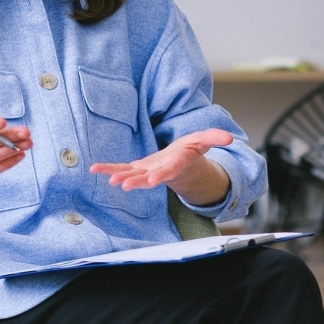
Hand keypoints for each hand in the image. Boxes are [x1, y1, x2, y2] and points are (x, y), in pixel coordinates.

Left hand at [89, 129, 232, 206]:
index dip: (163, 175)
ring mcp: (147, 172)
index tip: (154, 180)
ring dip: (120, 177)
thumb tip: (229, 138)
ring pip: (132, 176)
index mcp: (176, 164)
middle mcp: (160, 171)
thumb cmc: (191, 152)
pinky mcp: (137, 169)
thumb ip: (214, 138)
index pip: (170, 170)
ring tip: (109, 179)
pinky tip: (94, 168)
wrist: (180, 166)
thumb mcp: (204, 141)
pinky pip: (121, 169)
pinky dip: (108, 169)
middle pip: (148, 178)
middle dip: (137, 181)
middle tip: (125, 185)